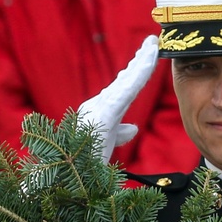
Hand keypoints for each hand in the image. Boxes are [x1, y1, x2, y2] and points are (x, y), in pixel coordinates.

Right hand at [77, 35, 159, 161]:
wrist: (68, 180)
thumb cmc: (82, 166)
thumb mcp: (105, 145)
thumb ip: (118, 134)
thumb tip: (132, 127)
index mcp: (99, 113)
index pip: (122, 88)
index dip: (135, 72)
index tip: (147, 57)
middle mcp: (97, 106)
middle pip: (124, 79)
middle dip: (139, 60)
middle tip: (153, 41)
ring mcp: (100, 107)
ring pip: (127, 81)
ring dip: (142, 61)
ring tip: (153, 44)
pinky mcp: (106, 113)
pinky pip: (128, 90)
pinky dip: (140, 73)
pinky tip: (150, 60)